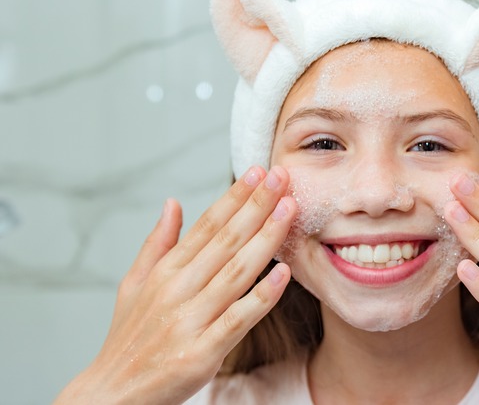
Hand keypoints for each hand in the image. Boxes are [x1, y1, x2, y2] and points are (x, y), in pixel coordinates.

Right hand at [55, 166, 296, 404]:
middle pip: (226, 240)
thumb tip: (173, 203)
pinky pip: (238, 319)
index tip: (259, 172)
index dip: (235, 196)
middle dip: (257, 205)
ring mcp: (190, 320)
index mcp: (165, 272)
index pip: (207, 225)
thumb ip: (157, 243)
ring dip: (266, 239)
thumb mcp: (134, 284)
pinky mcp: (202, 352)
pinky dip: (262, 297)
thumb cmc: (128, 338)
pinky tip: (284, 274)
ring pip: (237, 272)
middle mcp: (177, 290)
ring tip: (290, 210)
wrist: (111, 394)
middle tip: (283, 177)